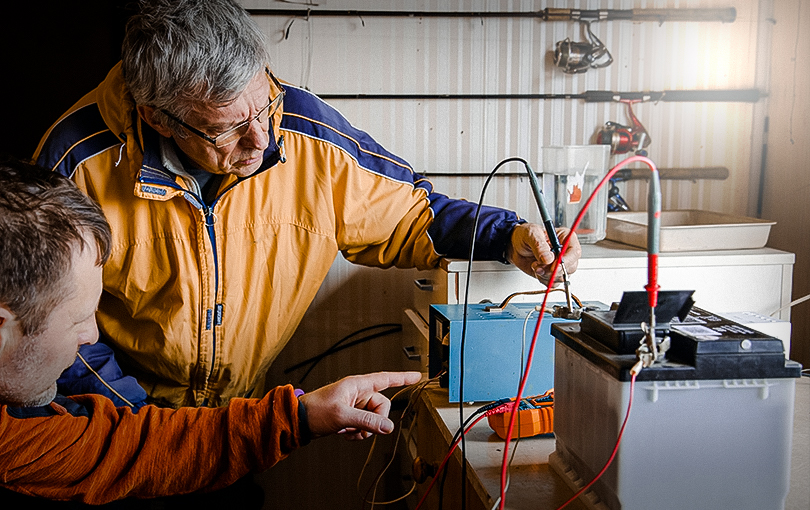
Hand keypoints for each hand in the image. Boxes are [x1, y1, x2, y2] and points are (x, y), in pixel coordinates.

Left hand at [298, 371, 421, 440]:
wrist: (299, 421)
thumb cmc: (315, 410)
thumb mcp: (343, 416)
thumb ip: (367, 421)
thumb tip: (388, 427)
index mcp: (357, 385)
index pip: (385, 378)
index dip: (402, 378)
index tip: (416, 376)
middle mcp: (358, 393)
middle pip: (382, 406)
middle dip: (374, 421)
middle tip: (359, 428)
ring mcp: (355, 405)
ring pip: (374, 419)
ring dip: (364, 430)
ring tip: (347, 431)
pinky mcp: (351, 416)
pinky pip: (365, 426)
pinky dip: (357, 433)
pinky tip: (344, 434)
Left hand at [506, 223, 580, 285]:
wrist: (514, 246)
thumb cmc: (524, 235)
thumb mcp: (531, 234)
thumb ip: (540, 246)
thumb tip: (548, 258)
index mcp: (565, 238)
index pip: (574, 252)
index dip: (567, 260)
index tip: (555, 265)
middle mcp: (565, 252)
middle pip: (571, 267)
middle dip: (554, 270)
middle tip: (539, 265)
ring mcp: (559, 264)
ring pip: (562, 277)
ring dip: (547, 275)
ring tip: (535, 265)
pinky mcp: (552, 274)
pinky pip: (553, 283)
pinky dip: (544, 280)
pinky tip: (537, 271)